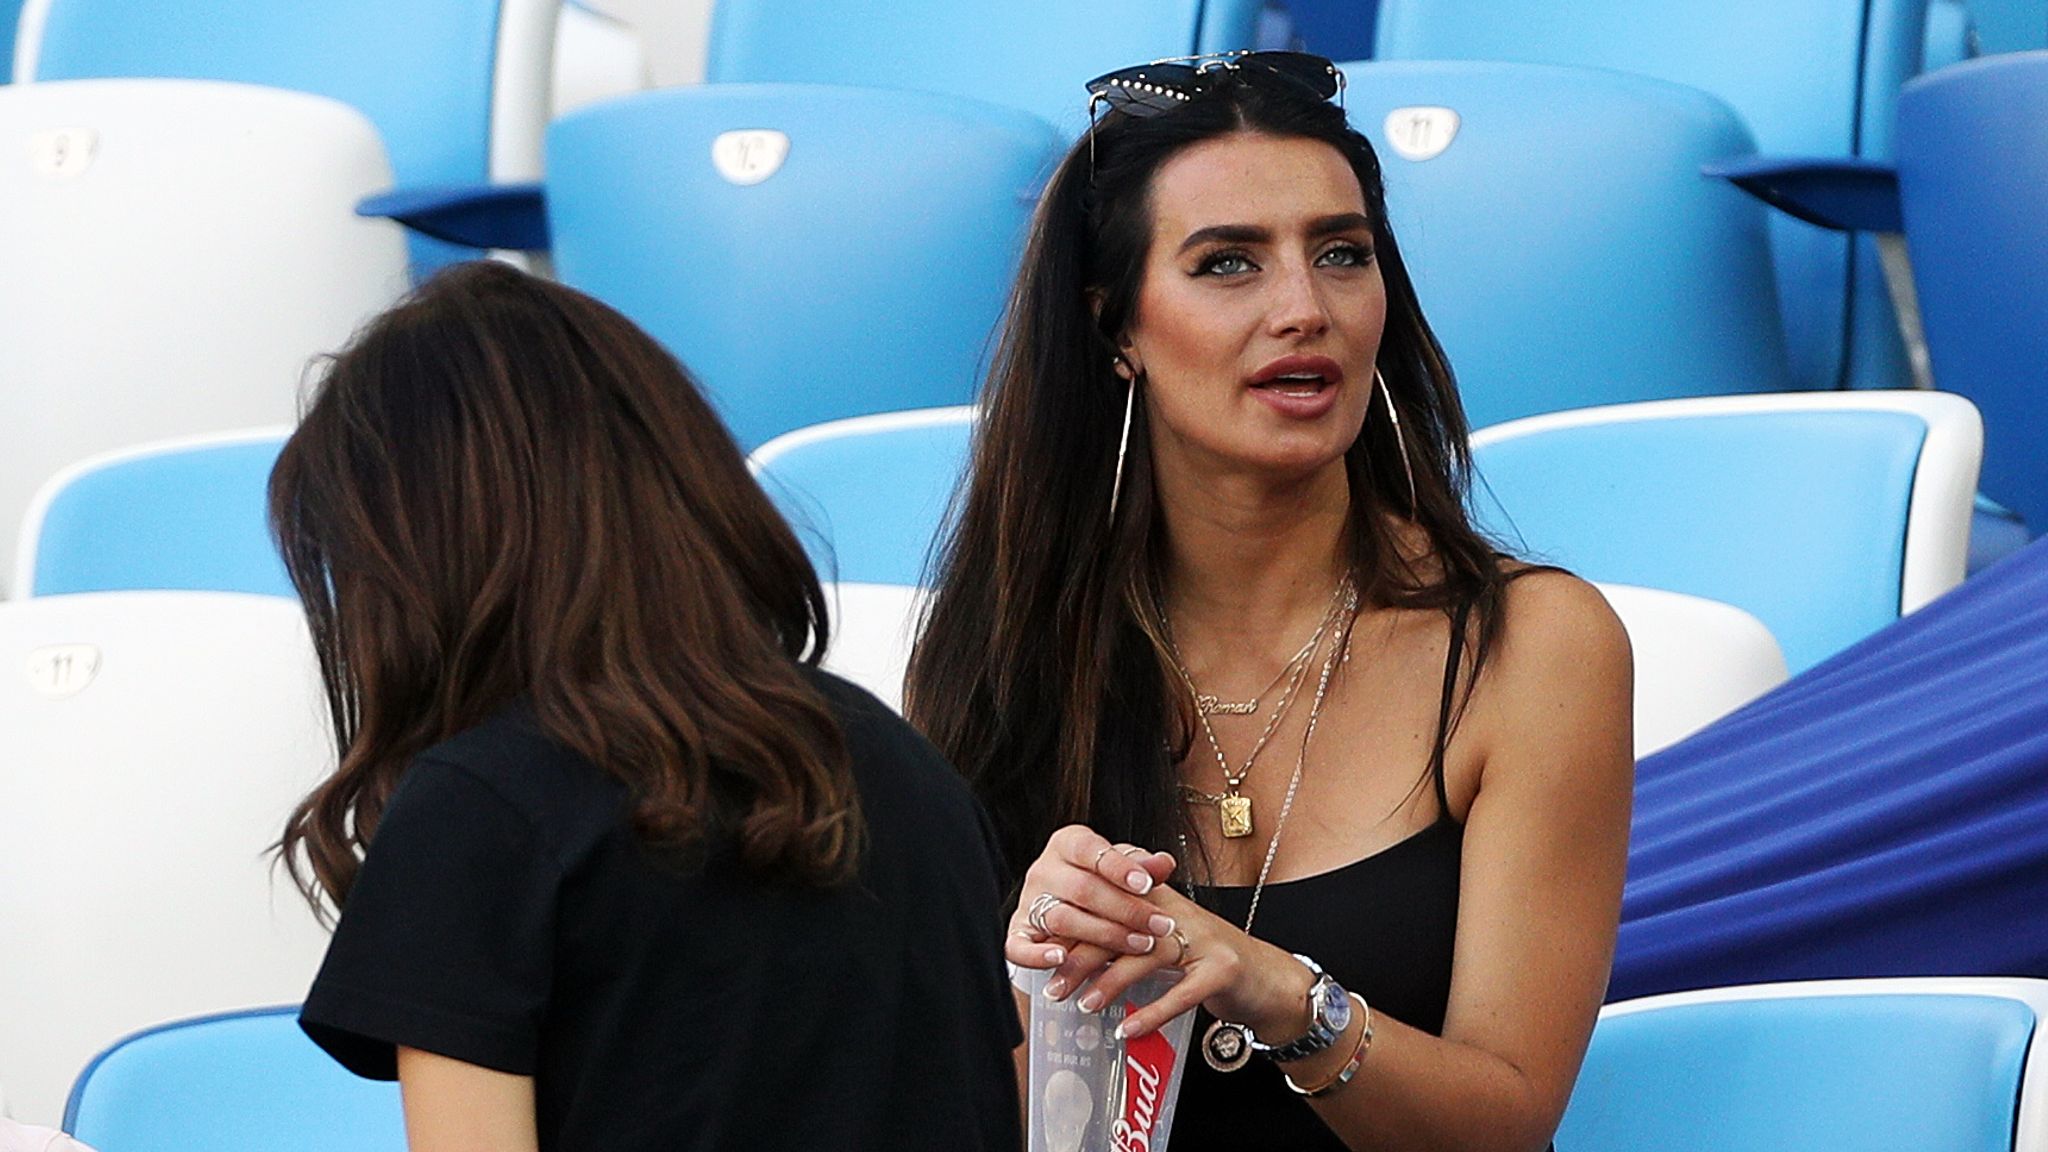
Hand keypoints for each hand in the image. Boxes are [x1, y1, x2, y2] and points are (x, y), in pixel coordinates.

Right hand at [1006, 825, 1177, 983]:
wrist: (1067, 902)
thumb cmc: (1100, 881)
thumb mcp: (1123, 868)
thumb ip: (1144, 867)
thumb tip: (1164, 864)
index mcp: (1067, 844)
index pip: (1090, 850)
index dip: (1119, 868)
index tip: (1148, 885)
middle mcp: (1044, 869)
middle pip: (1083, 889)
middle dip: (1126, 910)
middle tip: (1160, 926)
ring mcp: (1028, 901)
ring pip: (1062, 919)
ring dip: (1104, 935)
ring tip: (1139, 945)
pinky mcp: (1018, 932)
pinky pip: (1019, 946)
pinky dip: (1037, 955)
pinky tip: (1061, 959)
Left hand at [1073, 885, 1314, 1043]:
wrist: (1272, 981)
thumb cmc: (1211, 965)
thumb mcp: (1169, 943)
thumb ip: (1128, 941)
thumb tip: (1072, 957)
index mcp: (1164, 901)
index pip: (1112, 903)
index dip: (1077, 926)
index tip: (1047, 951)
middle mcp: (1183, 913)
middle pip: (1124, 926)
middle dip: (1084, 955)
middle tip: (1054, 983)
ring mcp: (1207, 940)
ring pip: (1148, 954)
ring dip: (1110, 981)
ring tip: (1083, 1004)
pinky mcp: (1225, 970)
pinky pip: (1181, 993)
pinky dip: (1152, 1014)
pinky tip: (1129, 1030)